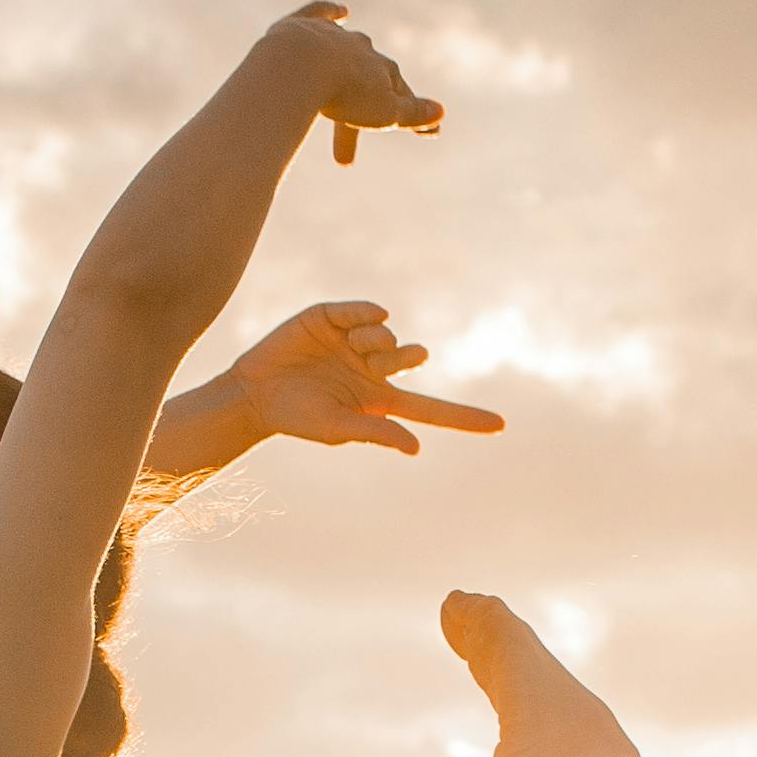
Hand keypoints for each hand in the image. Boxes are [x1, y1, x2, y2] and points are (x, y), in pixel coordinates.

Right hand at [215, 300, 501, 455]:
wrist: (255, 392)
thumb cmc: (297, 418)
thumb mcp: (337, 429)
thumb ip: (377, 432)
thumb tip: (416, 447)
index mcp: (380, 402)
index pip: (432, 410)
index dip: (465, 418)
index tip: (501, 426)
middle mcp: (374, 370)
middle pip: (410, 357)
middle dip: (401, 356)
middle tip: (373, 363)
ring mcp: (356, 342)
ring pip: (389, 333)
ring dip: (376, 340)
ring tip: (347, 348)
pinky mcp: (334, 317)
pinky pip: (366, 309)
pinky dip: (368, 313)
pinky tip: (357, 322)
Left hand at [262, 1, 441, 163]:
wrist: (303, 63)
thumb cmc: (344, 94)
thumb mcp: (384, 112)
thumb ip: (413, 113)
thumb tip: (441, 112)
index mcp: (385, 70)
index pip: (402, 96)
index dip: (413, 116)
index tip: (429, 135)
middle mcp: (364, 48)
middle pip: (373, 74)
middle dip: (375, 99)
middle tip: (359, 139)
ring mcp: (334, 34)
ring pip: (349, 45)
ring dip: (353, 60)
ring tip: (350, 82)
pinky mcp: (306, 24)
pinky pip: (322, 13)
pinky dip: (331, 12)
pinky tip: (342, 11)